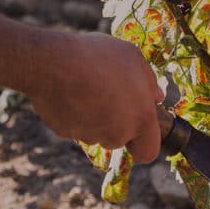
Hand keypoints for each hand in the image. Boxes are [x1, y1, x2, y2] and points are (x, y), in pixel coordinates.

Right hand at [29, 32, 164, 161]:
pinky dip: (74, 114)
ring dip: (95, 117)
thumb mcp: (133, 57)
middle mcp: (117, 134)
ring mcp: (90, 135)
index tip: (136, 127)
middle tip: (107, 93)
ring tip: (86, 85)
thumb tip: (155, 97)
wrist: (54, 62)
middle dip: (116, 122)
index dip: (143, 142)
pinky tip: (69, 90)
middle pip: (120, 139)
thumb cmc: (99, 56)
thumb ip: (148, 81)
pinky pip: (75, 126)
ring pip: (97, 132)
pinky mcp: (66, 132)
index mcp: (141, 118)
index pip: (148, 152)